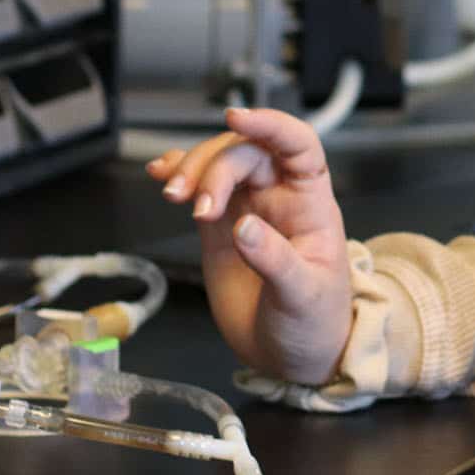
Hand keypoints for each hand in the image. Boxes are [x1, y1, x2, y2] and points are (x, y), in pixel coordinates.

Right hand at [146, 107, 354, 385]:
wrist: (294, 356)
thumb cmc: (315, 322)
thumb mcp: (304, 297)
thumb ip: (276, 262)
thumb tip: (244, 228)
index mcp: (312, 204)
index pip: (298, 146)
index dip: (272, 125)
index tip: (238, 117)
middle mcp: (280, 197)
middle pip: (246, 153)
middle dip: (214, 166)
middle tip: (192, 203)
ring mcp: (248, 209)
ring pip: (219, 164)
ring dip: (191, 168)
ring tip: (172, 194)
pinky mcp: (220, 228)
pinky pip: (199, 189)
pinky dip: (178, 175)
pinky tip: (160, 172)